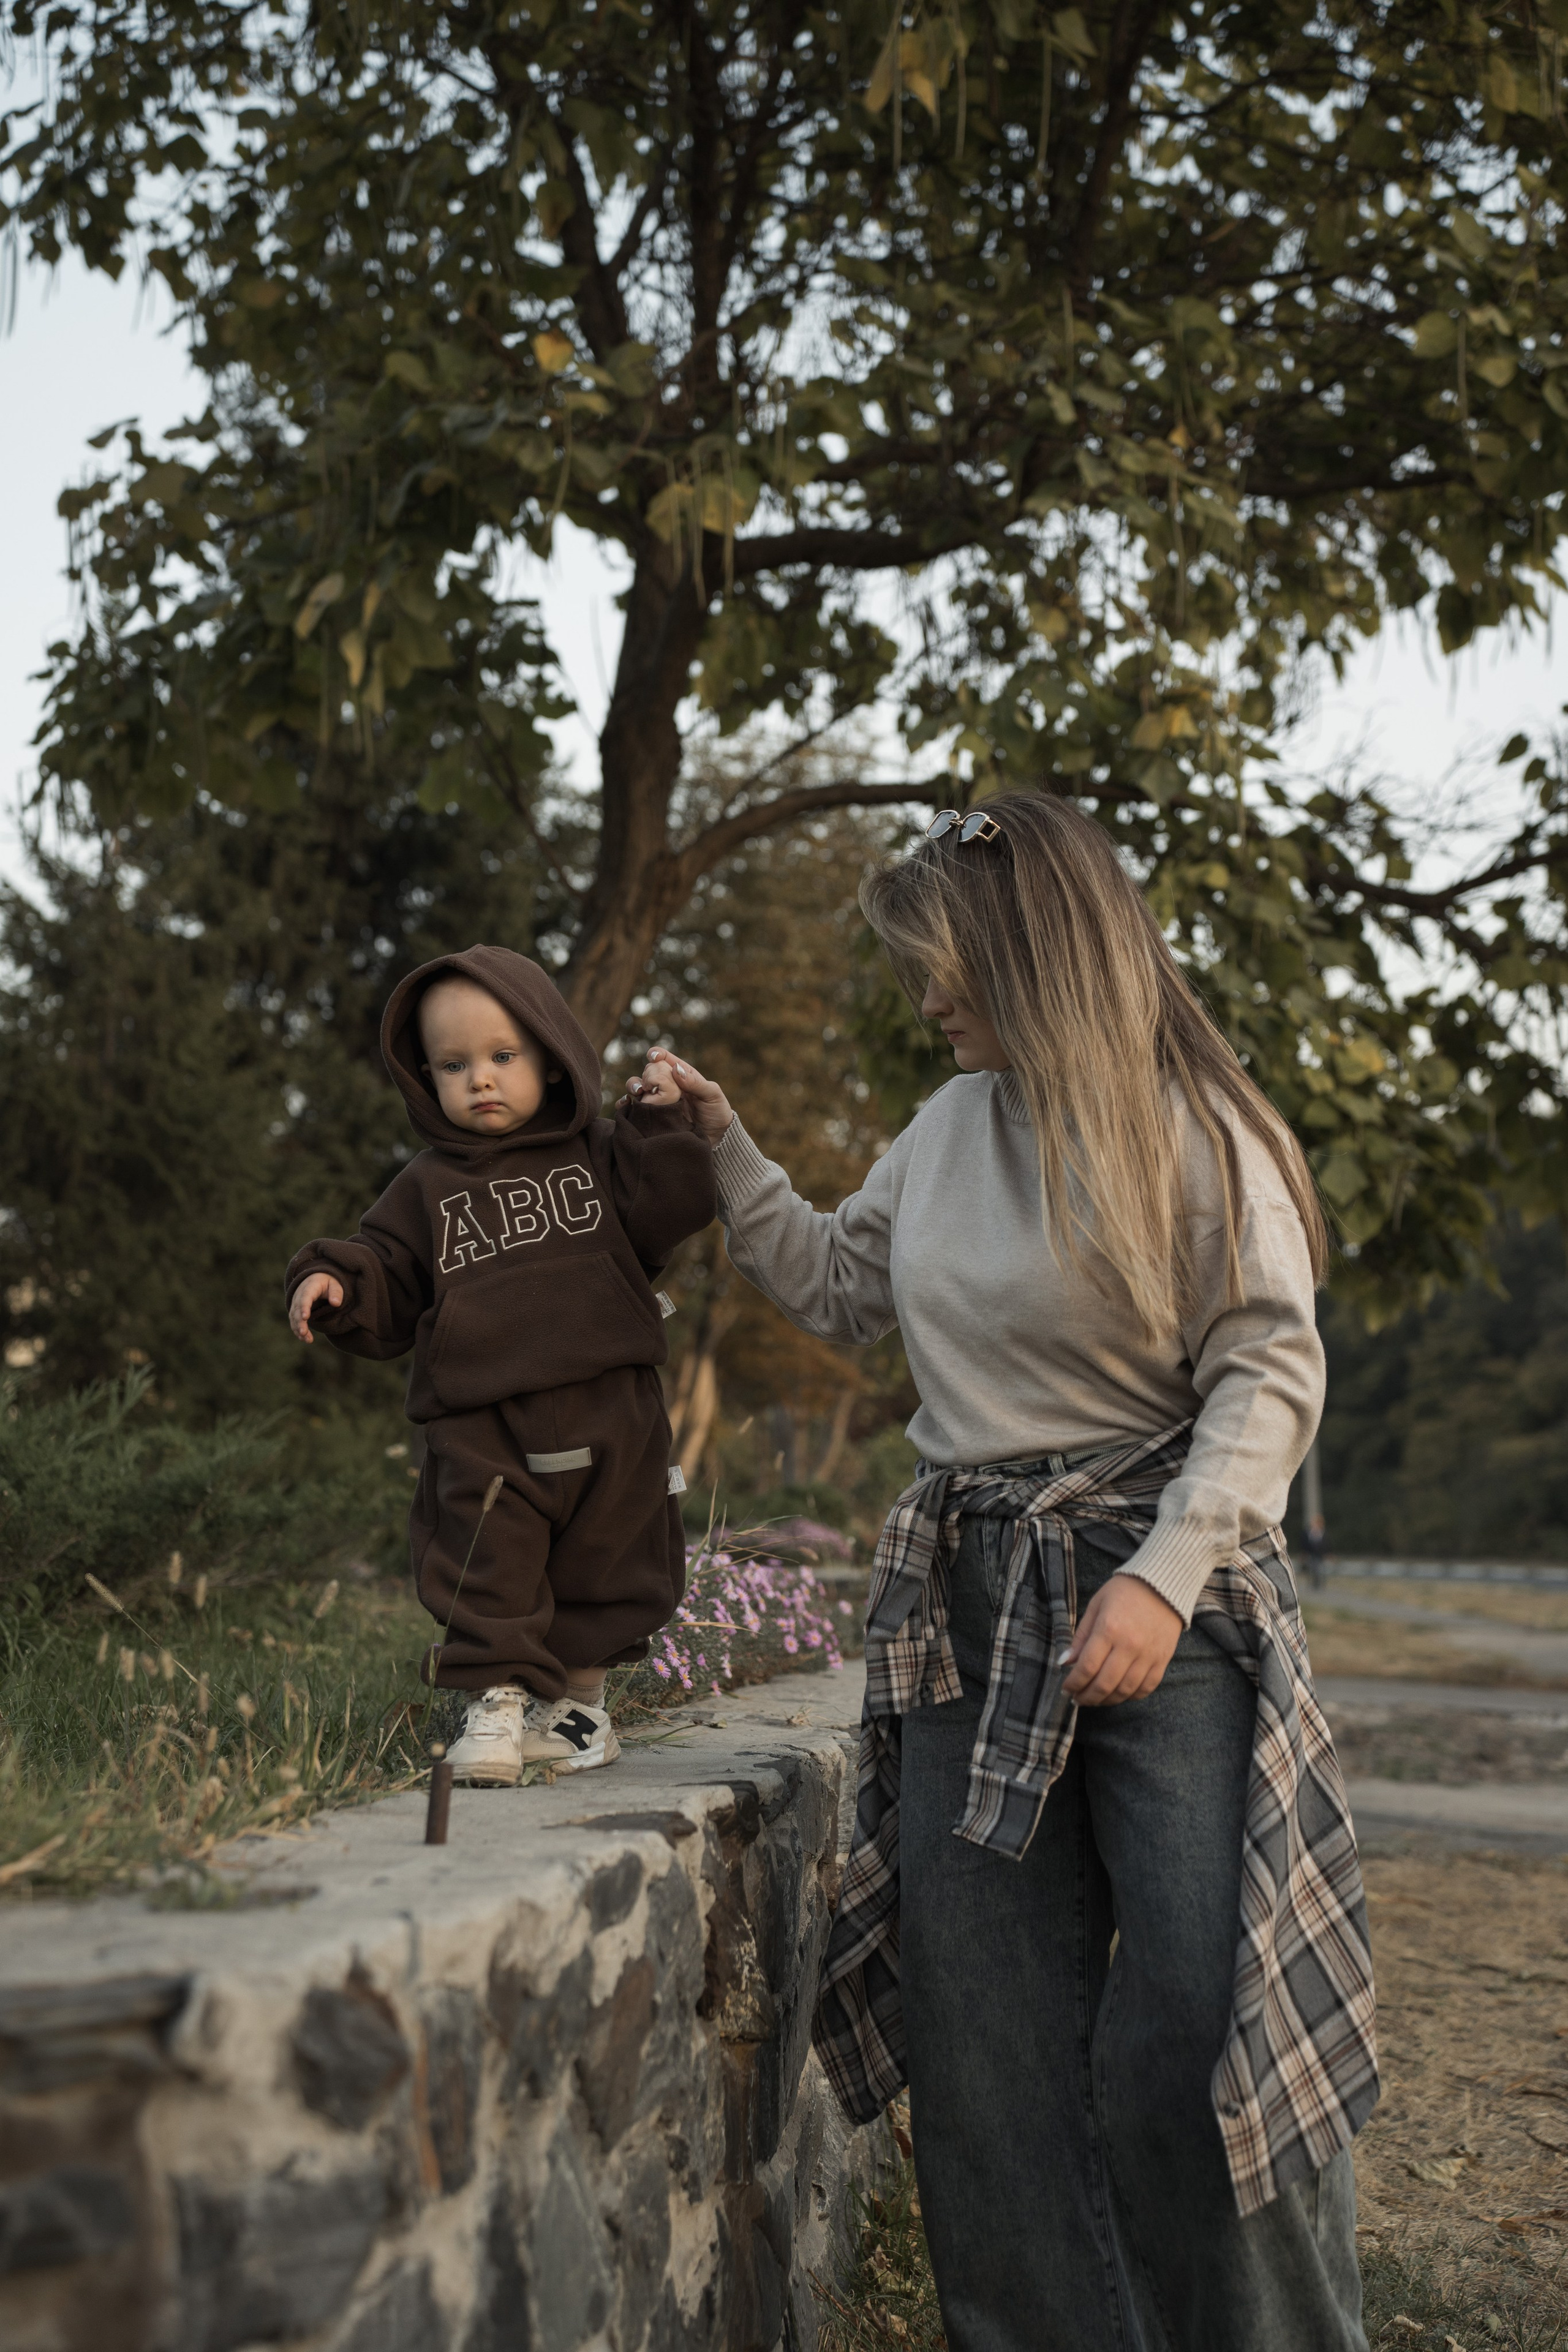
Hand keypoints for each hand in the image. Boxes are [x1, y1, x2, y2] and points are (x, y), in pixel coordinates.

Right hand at [288, 1272, 342, 1342]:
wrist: (316, 1279)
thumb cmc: (327, 1283)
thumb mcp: (335, 1284)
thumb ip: (336, 1293)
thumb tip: (336, 1303)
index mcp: (310, 1287)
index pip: (305, 1297)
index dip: (304, 1307)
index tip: (305, 1317)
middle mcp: (299, 1295)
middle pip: (297, 1309)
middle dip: (299, 1322)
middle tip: (304, 1333)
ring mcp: (296, 1303)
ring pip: (294, 1316)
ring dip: (298, 1328)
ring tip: (307, 1340)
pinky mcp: (295, 1310)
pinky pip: (294, 1320)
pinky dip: (297, 1329)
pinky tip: (304, 1338)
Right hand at [627, 1049, 734, 1144]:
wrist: (716, 1138)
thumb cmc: (716, 1112)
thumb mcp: (712, 1095)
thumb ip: (696, 1082)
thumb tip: (676, 1069)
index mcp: (682, 1075)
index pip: (664, 1059)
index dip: (656, 1054)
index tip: (653, 1057)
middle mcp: (667, 1085)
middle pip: (648, 1071)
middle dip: (645, 1074)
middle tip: (649, 1084)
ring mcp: (659, 1101)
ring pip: (638, 1087)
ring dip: (634, 1086)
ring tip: (638, 1092)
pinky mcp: (653, 1117)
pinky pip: (635, 1109)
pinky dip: (627, 1105)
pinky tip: (627, 1105)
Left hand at [1061, 1574, 1181, 1705]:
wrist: (1163, 1584)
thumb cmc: (1125, 1591)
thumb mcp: (1096, 1605)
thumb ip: (1081, 1636)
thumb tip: (1065, 1662)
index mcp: (1109, 1629)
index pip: (1086, 1667)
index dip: (1073, 1683)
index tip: (1066, 1689)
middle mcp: (1130, 1645)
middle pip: (1105, 1683)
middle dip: (1087, 1696)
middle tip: (1077, 1699)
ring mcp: (1148, 1655)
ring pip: (1125, 1690)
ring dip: (1106, 1700)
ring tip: (1095, 1699)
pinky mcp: (1163, 1660)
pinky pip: (1146, 1688)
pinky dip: (1130, 1696)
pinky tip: (1118, 1694)